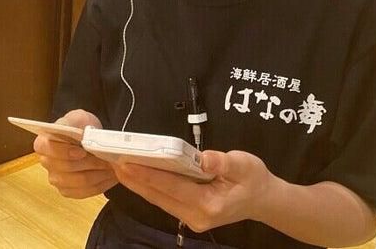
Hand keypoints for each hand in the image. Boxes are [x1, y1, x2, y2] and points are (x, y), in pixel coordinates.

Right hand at [34, 109, 117, 198]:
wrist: (88, 137)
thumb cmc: (80, 126)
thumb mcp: (77, 117)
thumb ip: (75, 124)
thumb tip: (81, 136)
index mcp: (43, 143)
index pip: (48, 149)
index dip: (64, 152)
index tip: (82, 151)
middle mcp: (46, 162)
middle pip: (66, 168)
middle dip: (90, 163)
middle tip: (107, 159)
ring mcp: (56, 179)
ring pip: (79, 182)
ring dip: (98, 174)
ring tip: (112, 166)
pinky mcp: (67, 190)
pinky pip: (85, 192)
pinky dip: (100, 185)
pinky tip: (110, 176)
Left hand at [113, 150, 274, 231]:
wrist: (262, 200)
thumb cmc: (253, 179)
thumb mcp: (245, 165)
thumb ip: (223, 162)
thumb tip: (203, 158)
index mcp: (209, 203)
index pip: (173, 186)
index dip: (149, 174)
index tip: (128, 163)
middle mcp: (196, 215)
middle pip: (159, 195)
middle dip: (135, 178)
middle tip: (113, 160)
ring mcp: (190, 217)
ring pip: (158, 199)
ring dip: (138, 183)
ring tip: (118, 165)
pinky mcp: (187, 213)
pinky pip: (163, 199)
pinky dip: (148, 186)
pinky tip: (135, 174)